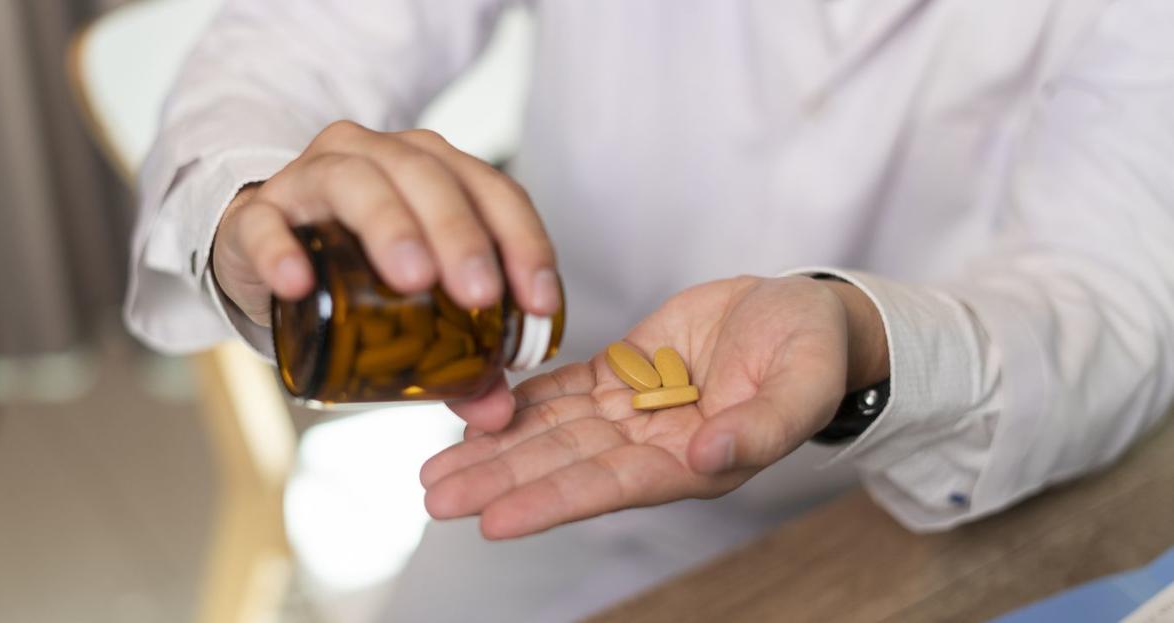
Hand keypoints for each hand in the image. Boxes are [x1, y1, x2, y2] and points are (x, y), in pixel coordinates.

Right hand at [211, 121, 560, 325]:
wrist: (267, 246)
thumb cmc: (358, 264)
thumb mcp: (416, 300)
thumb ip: (459, 354)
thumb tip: (497, 410)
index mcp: (433, 170)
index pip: (492, 191)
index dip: (523, 242)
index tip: (539, 302)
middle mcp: (378, 157)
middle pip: (428, 179)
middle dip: (460, 235)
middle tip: (479, 294)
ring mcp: (312, 177)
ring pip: (355, 183)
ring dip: (390, 228)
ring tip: (412, 280)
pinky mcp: (256, 212)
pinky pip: (266, 224)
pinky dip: (282, 250)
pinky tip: (297, 283)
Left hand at [421, 276, 888, 538]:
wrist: (803, 311)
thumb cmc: (813, 350)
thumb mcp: (804, 383)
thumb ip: (762, 427)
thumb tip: (710, 456)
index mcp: (695, 459)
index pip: (611, 487)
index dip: (551, 502)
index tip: (494, 519)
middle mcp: (654, 444)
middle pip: (564, 465)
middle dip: (500, 482)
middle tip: (435, 498)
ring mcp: (634, 408)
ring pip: (552, 432)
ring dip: (495, 449)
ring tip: (435, 471)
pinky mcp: (623, 371)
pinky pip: (564, 390)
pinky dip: (521, 402)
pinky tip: (479, 414)